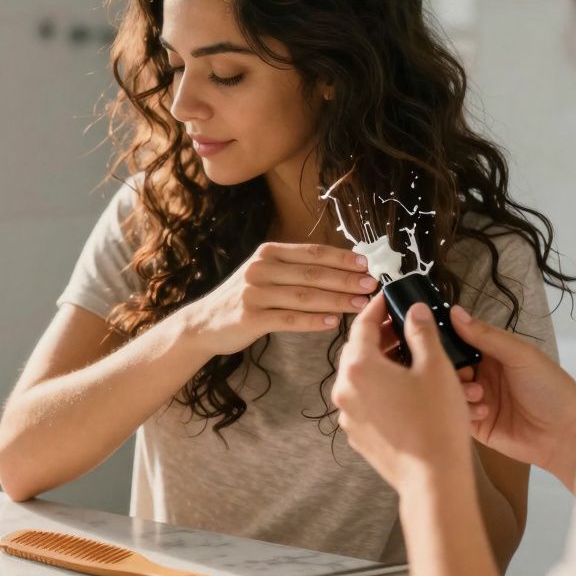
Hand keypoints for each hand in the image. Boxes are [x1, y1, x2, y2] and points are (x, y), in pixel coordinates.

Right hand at [177, 242, 375, 357]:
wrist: (204, 323)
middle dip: (346, 279)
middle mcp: (261, 268)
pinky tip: (332, 322)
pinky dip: (313, 321)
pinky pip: (289, 319)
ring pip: (305, 296)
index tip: (366, 265)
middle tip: (371, 285)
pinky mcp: (251, 317)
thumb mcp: (265, 274)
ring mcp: (254, 292)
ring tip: (360, 305)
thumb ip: (295, 270)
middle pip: (313, 273)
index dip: (342, 258)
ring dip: (336, 300)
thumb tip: (340, 271)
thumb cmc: (244, 299)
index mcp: (268, 253)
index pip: (312, 253)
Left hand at [332, 298, 474, 489]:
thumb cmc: (436, 422)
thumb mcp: (435, 368)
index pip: (362, 325)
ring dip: (380, 363)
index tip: (388, 297)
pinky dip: (380, 389)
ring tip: (408, 356)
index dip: (377, 307)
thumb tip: (414, 310)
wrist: (433, 480)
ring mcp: (348, 416)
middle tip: (402, 325)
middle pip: (357, 351)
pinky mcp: (358, 435)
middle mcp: (344, 390)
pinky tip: (404, 389)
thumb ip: (421, 332)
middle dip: (379, 335)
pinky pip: (365, 402)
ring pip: (360, 378)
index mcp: (359, 367)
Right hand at [451, 306, 575, 490]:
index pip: (462, 340)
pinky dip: (466, 410)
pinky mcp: (476, 424)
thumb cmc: (550, 388)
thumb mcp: (520, 355)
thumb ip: (486, 336)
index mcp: (494, 354)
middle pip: (452, 366)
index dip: (448, 338)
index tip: (434, 337)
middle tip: (465, 372)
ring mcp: (479, 400)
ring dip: (461, 390)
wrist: (566, 435)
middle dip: (452, 368)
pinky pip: (458, 413)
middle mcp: (484, 375)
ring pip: (451, 389)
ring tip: (479, 394)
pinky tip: (485, 412)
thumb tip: (455, 311)